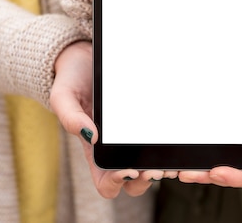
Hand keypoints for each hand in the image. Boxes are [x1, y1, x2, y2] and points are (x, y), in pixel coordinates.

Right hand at [49, 41, 176, 197]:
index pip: (106, 183)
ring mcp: (132, 138)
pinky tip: (178, 141)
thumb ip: (70, 116)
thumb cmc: (73, 79)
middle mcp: (115, 149)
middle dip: (146, 180)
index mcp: (93, 151)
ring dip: (162, 169)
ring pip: (151, 167)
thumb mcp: (63, 95)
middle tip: (155, 169)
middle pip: (134, 182)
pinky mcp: (146, 122)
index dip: (117, 183)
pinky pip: (161, 142)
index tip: (128, 170)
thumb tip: (91, 136)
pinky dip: (171, 147)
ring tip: (170, 162)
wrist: (88, 57)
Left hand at [179, 105, 241, 187]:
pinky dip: (212, 162)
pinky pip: (230, 160)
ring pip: (232, 170)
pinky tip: (194, 161)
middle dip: (212, 176)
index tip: (216, 172)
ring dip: (207, 172)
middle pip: (240, 176)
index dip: (238, 176)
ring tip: (183, 170)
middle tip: (188, 172)